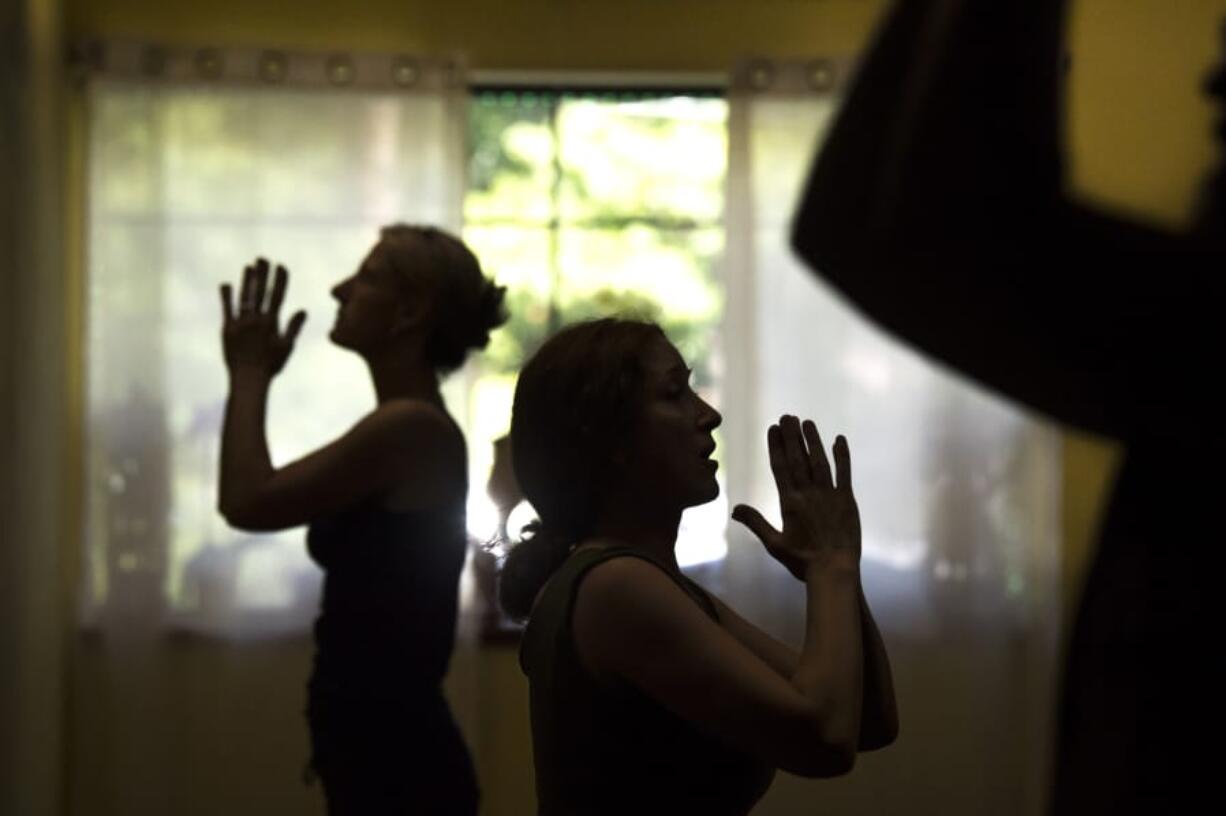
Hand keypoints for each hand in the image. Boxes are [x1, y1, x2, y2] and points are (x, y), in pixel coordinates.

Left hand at [220, 258, 305, 376]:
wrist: (248, 379)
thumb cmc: (271, 365)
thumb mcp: (287, 346)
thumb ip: (294, 327)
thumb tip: (303, 310)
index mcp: (272, 322)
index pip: (277, 295)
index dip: (280, 279)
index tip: (282, 266)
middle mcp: (256, 319)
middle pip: (260, 291)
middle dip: (262, 274)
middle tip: (263, 258)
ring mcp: (241, 323)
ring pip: (245, 297)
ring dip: (247, 280)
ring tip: (249, 266)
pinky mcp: (227, 329)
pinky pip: (227, 309)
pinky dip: (227, 296)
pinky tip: (227, 284)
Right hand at [732, 416, 860, 579]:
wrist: (834, 571)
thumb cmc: (802, 561)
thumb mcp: (774, 544)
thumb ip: (755, 523)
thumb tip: (734, 508)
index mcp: (789, 503)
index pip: (780, 467)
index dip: (776, 446)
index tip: (773, 428)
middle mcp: (808, 494)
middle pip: (798, 459)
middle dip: (792, 436)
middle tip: (787, 416)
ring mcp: (829, 495)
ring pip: (819, 461)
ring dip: (813, 440)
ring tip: (807, 422)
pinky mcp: (847, 500)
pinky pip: (844, 473)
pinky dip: (842, 456)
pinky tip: (839, 440)